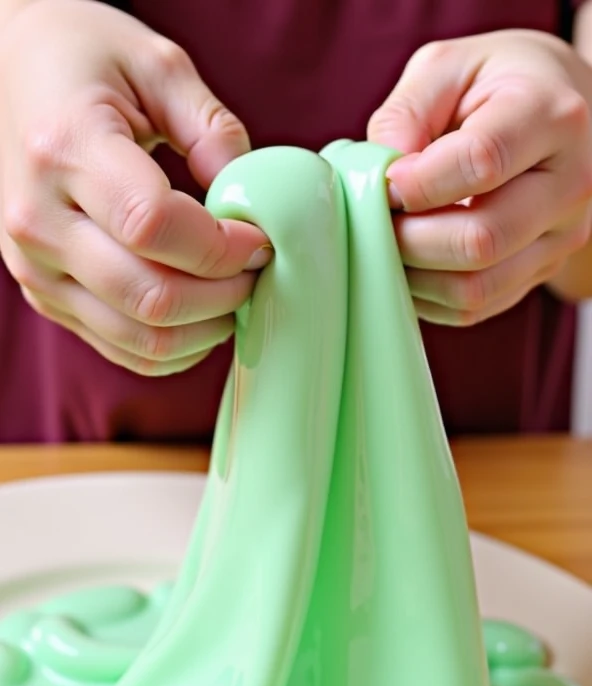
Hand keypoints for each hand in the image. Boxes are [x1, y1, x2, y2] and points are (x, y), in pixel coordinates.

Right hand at [0, 0, 270, 374]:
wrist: (8, 73)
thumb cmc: (82, 61)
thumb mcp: (157, 65)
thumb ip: (213, 131)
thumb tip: (253, 204)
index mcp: (64, 147)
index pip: (153, 225)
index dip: (221, 246)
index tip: (259, 237)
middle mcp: (39, 219)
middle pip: (150, 296)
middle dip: (224, 294)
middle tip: (256, 269)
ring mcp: (36, 268)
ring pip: (140, 338)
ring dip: (205, 329)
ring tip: (234, 291)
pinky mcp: (46, 296)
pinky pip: (124, 349)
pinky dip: (176, 346)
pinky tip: (202, 313)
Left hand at [368, 31, 591, 324]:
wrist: (555, 112)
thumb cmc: (494, 85)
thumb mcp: (446, 68)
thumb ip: (405, 114)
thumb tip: (379, 180)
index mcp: (551, 115)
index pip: (481, 162)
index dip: (418, 182)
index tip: (387, 181)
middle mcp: (569, 183)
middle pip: (481, 239)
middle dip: (410, 239)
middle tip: (379, 221)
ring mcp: (561, 237)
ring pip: (476, 287)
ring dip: (415, 276)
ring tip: (389, 243)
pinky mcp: (541, 272)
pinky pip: (476, 307)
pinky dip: (429, 297)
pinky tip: (412, 265)